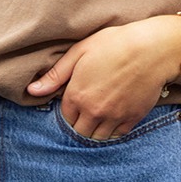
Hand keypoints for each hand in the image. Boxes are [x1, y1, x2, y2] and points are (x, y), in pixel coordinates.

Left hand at [26, 16, 180, 140]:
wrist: (149, 49)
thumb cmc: (112, 44)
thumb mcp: (78, 52)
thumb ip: (55, 75)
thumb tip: (31, 90)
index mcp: (77, 94)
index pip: (65, 115)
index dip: (68, 106)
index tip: (74, 96)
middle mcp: (94, 111)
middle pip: (80, 130)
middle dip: (79, 120)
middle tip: (85, 105)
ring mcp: (114, 117)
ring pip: (98, 137)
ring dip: (95, 128)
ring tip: (98, 111)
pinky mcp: (132, 119)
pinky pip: (117, 135)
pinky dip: (112, 129)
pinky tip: (113, 113)